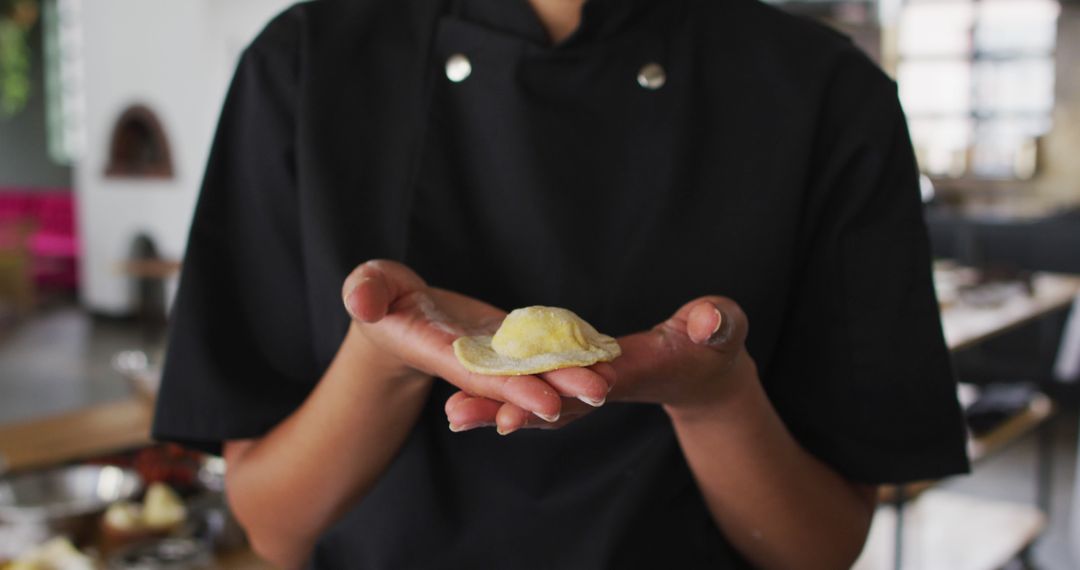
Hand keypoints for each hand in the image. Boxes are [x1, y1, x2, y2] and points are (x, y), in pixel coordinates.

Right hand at [341, 260, 614, 424]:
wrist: (398, 311)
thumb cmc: (379, 297)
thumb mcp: (368, 287)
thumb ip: (365, 292)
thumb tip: (362, 301)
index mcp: (438, 350)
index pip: (479, 373)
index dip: (512, 387)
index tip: (547, 402)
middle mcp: (472, 357)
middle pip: (518, 376)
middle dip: (556, 386)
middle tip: (599, 392)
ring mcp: (494, 350)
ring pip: (536, 365)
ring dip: (571, 374)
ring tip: (611, 375)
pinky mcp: (508, 338)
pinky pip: (540, 346)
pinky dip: (570, 351)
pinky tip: (603, 351)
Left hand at [444, 296, 751, 432]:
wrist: (704, 369)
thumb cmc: (716, 344)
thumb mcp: (723, 329)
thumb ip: (717, 324)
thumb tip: (710, 321)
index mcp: (635, 372)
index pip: (590, 386)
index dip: (555, 392)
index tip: (519, 407)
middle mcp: (602, 387)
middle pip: (549, 403)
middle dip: (506, 409)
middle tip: (459, 414)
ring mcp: (586, 389)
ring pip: (536, 403)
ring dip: (494, 409)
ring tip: (450, 413)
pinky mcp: (576, 383)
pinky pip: (536, 392)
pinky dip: (504, 398)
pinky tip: (467, 399)